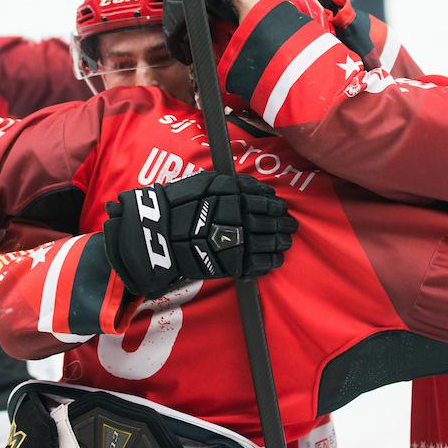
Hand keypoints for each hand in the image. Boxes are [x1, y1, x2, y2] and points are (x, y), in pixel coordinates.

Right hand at [103, 172, 297, 298]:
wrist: (157, 233)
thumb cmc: (178, 204)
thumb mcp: (206, 183)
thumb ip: (234, 185)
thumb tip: (261, 189)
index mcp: (236, 196)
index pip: (265, 200)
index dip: (276, 205)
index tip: (281, 208)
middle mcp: (241, 217)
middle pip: (271, 221)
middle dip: (284, 224)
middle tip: (290, 226)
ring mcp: (238, 241)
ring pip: (269, 243)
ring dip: (280, 243)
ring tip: (284, 244)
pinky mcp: (231, 264)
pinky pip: (257, 264)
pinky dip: (268, 263)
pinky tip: (272, 261)